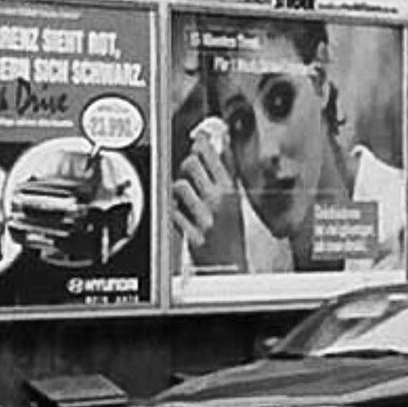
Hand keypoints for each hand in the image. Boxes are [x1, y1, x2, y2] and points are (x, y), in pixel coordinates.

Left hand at [173, 117, 246, 270]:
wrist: (230, 266)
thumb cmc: (231, 230)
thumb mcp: (235, 196)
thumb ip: (227, 168)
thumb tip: (221, 140)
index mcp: (230, 189)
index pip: (211, 151)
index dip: (200, 142)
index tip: (198, 141)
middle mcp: (219, 201)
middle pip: (191, 163)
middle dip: (187, 166)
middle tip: (190, 174)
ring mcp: (205, 218)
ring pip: (179, 185)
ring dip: (177, 189)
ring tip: (184, 197)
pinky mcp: (192, 234)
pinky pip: (172, 211)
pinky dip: (172, 209)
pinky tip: (179, 213)